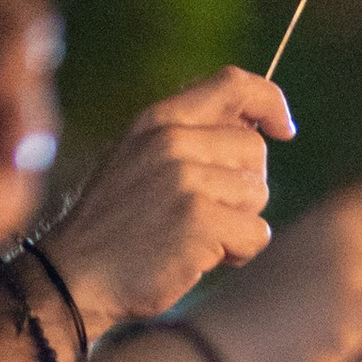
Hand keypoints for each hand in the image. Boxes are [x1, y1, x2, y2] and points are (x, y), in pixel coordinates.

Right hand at [41, 68, 291, 335]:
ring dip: (240, 223)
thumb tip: (255, 124)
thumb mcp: (139, 160)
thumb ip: (187, 138)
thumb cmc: (116, 227)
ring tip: (197, 238)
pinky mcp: (199, 219)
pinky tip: (202, 258)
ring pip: (258, 194)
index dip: (270, 101)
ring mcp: (185, 178)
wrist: (77, 276)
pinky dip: (240, 252)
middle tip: (210, 214)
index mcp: (159, 119)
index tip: (285, 128)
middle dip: (245, 187)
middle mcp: (172, 140)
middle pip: (254, 149)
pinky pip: (256, 233)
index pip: (232, 85)